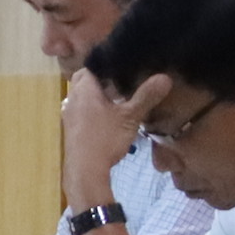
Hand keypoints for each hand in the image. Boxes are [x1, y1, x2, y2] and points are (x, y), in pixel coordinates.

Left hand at [58, 68, 142, 210]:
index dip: (107, 63)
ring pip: (82, 96)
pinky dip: (92, 109)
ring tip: (118, 99)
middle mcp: (72, 98)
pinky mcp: (70, 128)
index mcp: (84, 89)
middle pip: (85, 80)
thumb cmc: (105, 139)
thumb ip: (146, 96)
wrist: (85, 171)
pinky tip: (108, 118)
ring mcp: (69, 114)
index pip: (92, 65)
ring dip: (96, 95)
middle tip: (122, 82)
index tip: (123, 65)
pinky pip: (80, 110)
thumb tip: (165, 77)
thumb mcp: (130, 117)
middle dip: (102, 80)